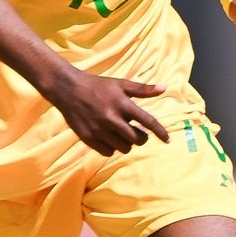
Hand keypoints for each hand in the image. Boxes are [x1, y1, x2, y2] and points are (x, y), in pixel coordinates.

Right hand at [45, 69, 169, 155]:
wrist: (68, 89)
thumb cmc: (97, 85)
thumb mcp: (120, 84)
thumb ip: (143, 89)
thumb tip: (165, 88)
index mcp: (122, 104)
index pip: (147, 121)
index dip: (160, 132)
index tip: (167, 139)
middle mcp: (111, 118)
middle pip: (137, 139)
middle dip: (140, 137)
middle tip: (135, 131)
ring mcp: (99, 130)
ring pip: (124, 148)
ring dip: (126, 143)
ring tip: (120, 133)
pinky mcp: (88, 138)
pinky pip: (108, 152)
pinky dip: (111, 147)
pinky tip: (108, 137)